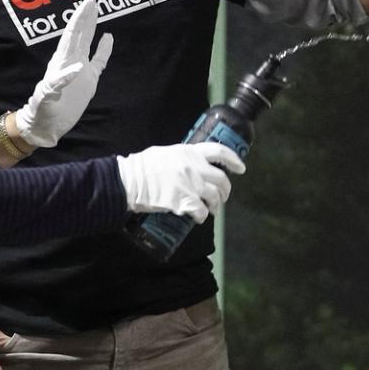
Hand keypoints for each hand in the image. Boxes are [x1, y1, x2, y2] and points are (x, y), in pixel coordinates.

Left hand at [14, 0, 113, 147]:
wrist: (45, 125)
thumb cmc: (42, 111)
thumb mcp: (47, 97)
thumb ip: (59, 81)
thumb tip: (78, 66)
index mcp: (61, 61)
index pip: (72, 34)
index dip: (80, 18)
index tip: (88, 4)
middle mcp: (70, 61)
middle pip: (79, 33)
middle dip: (85, 16)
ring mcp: (80, 69)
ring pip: (88, 42)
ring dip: (93, 27)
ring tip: (98, 11)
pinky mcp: (88, 80)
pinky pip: (99, 60)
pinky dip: (104, 49)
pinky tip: (109, 37)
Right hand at [116, 142, 245, 220]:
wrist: (127, 181)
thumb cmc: (141, 167)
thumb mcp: (165, 153)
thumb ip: (182, 157)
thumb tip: (192, 164)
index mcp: (189, 152)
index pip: (219, 152)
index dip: (234, 160)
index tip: (241, 168)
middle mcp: (195, 167)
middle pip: (222, 180)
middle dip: (225, 191)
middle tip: (222, 197)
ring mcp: (192, 185)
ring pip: (215, 197)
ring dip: (215, 206)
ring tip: (211, 210)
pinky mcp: (185, 201)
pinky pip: (202, 212)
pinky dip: (202, 216)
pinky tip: (199, 218)